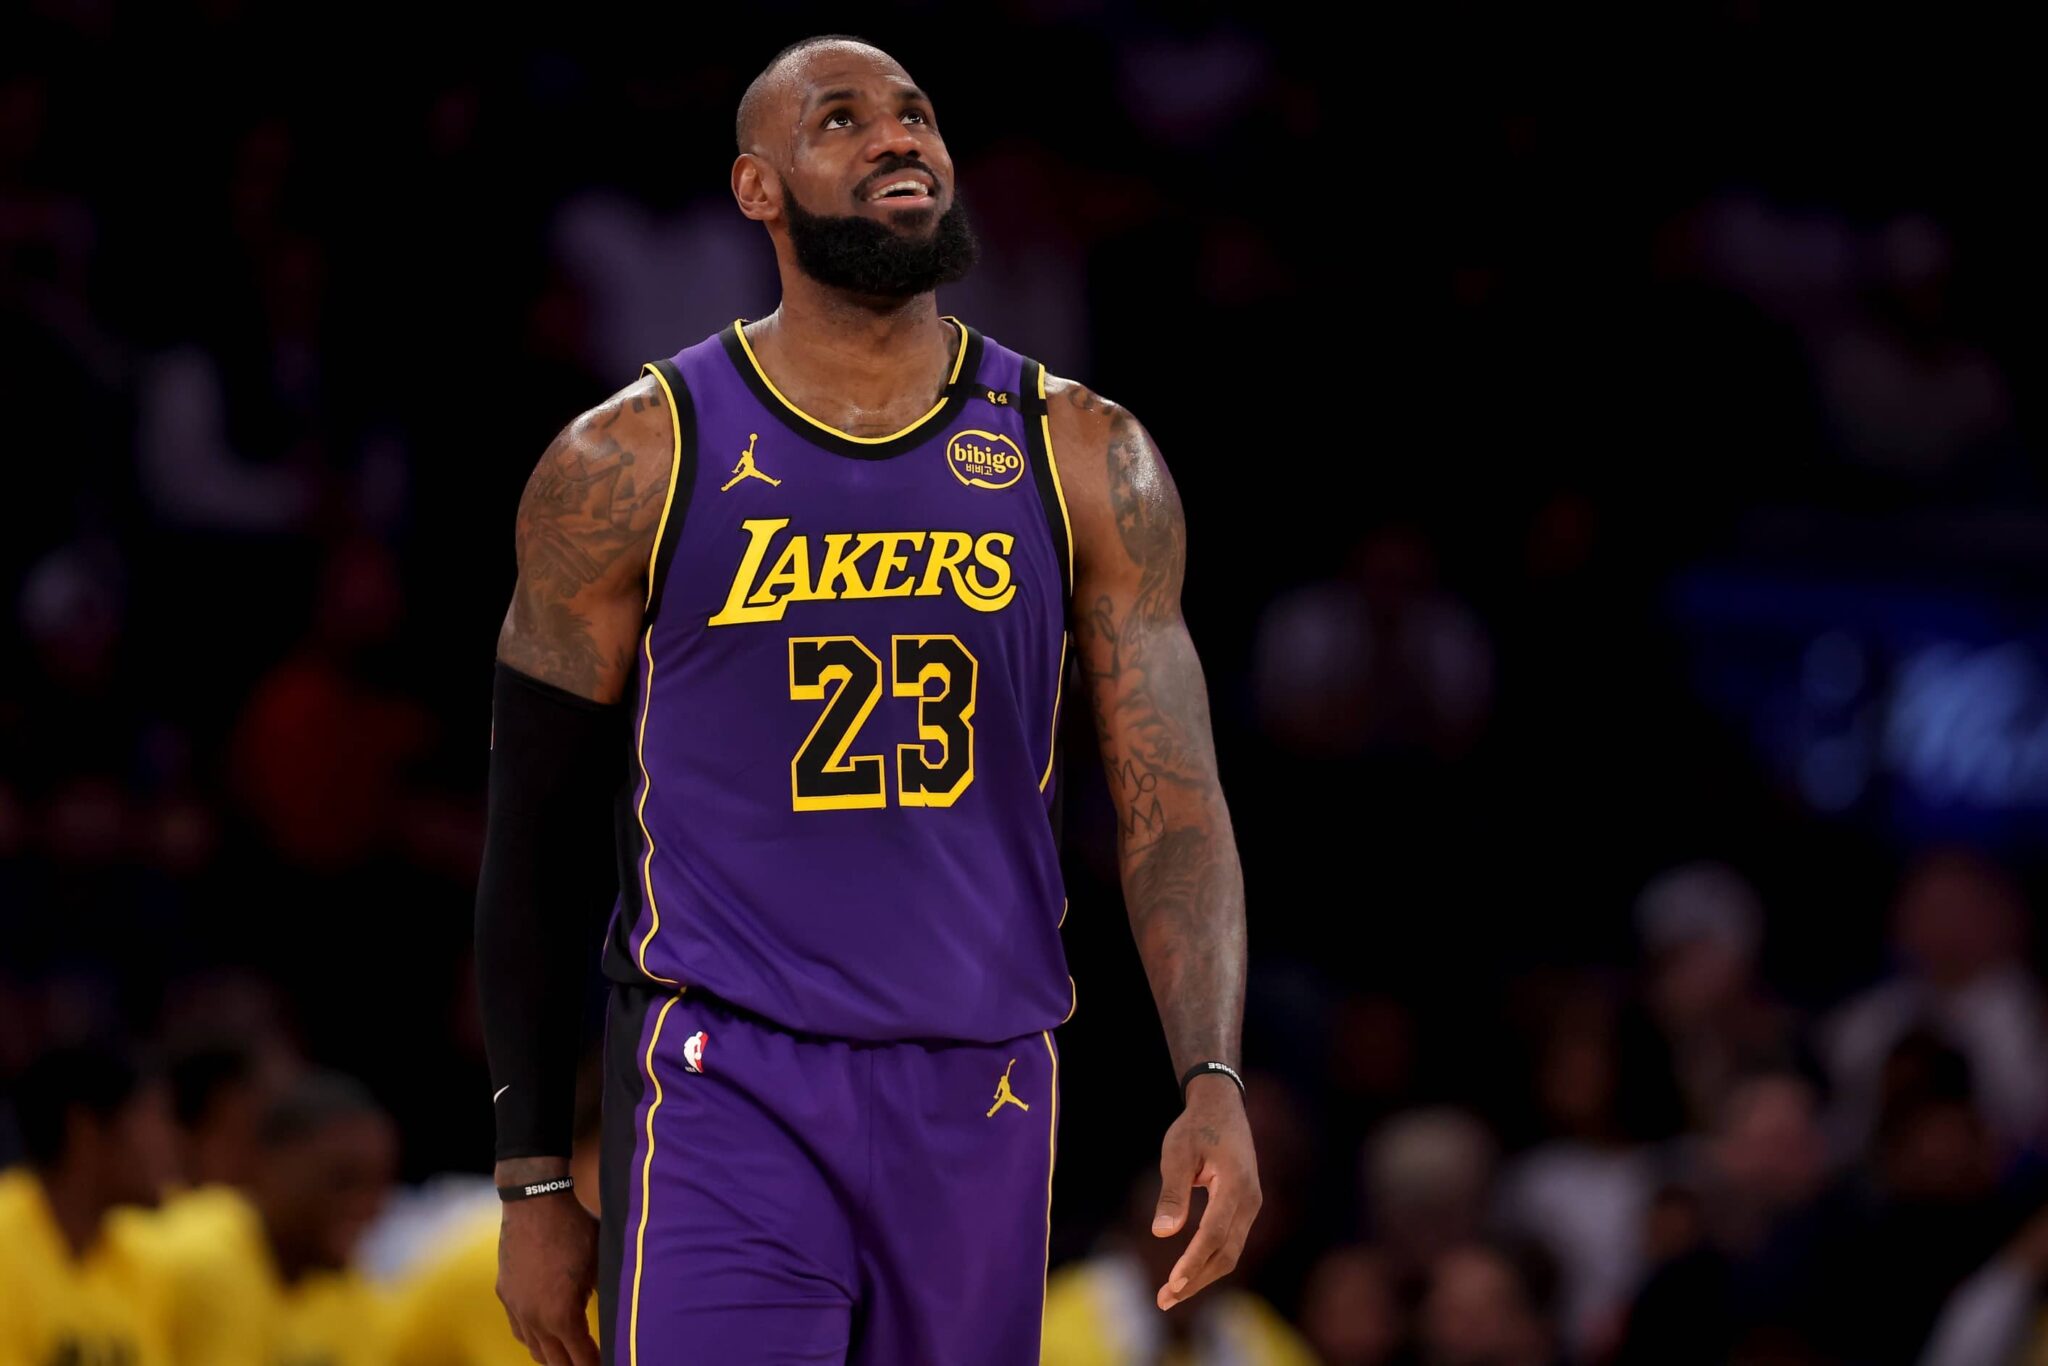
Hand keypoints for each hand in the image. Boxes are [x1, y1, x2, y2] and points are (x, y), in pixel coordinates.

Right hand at [495, 1162, 598, 1365]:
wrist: (535, 1202)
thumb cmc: (575, 1230)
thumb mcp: (600, 1264)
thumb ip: (606, 1296)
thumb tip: (622, 1312)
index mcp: (561, 1316)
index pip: (582, 1358)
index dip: (596, 1365)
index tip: (612, 1364)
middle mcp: (535, 1319)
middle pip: (555, 1362)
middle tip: (591, 1365)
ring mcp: (516, 1308)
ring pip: (534, 1349)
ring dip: (554, 1357)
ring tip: (571, 1359)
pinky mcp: (505, 1294)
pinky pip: (520, 1330)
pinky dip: (535, 1339)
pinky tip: (545, 1337)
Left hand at [1151, 1074, 1260, 1309]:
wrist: (1222, 1107)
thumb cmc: (1195, 1127)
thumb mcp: (1176, 1153)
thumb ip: (1172, 1192)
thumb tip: (1162, 1232)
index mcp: (1235, 1183)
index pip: (1215, 1234)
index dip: (1193, 1262)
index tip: (1171, 1284)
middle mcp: (1250, 1199)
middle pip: (1227, 1253)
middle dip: (1196, 1280)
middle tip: (1164, 1300)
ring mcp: (1251, 1206)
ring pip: (1231, 1252)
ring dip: (1203, 1275)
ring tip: (1170, 1294)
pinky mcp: (1245, 1208)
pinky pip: (1230, 1242)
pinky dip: (1209, 1261)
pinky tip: (1187, 1273)